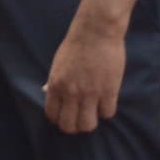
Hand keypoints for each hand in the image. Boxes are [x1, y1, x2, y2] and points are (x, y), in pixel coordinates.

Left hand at [44, 15, 128, 133]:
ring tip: (93, 114)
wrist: (95, 32)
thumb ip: (55, 81)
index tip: (65, 118)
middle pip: (70, 126)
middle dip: (74, 127)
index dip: (59, 120)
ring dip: (91, 122)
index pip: (53, 115)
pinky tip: (106, 103)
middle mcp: (71, 92)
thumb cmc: (75, 45)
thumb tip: (49, 93)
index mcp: (56, 85)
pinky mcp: (109, 90)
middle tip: (80, 120)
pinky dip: (106, 111)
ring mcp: (91, 93)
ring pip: (89, 125)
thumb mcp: (58, 64)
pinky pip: (107, 113)